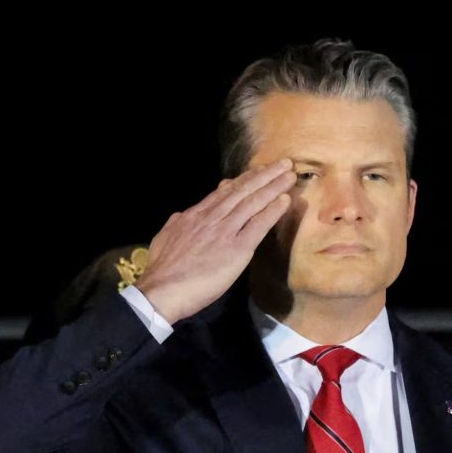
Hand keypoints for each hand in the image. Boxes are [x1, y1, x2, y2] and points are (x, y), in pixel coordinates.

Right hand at [132, 160, 297, 324]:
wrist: (163, 289)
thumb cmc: (162, 269)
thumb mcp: (164, 237)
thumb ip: (176, 224)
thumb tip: (182, 214)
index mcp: (195, 215)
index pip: (223, 193)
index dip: (243, 181)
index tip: (257, 171)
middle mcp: (212, 218)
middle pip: (242, 192)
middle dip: (264, 176)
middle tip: (283, 163)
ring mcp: (225, 231)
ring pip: (252, 203)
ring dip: (273, 187)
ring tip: (289, 175)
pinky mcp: (237, 249)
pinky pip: (258, 226)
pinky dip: (273, 211)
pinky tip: (285, 200)